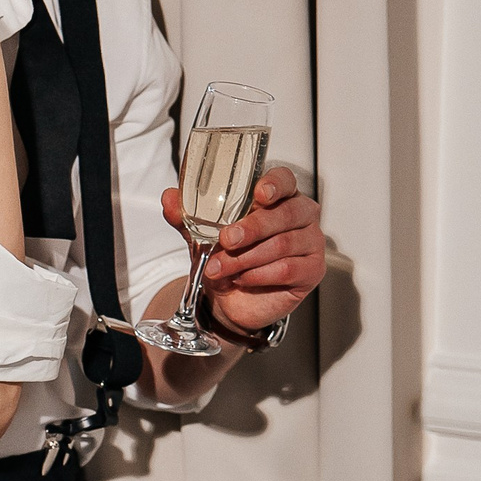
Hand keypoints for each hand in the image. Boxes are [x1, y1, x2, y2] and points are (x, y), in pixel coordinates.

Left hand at [159, 163, 324, 342]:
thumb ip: (187, 216)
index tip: (259, 194)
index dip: (274, 184)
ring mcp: (310, 241)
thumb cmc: (228, 257)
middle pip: (284, 213)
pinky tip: (243, 278)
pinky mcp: (312, 270)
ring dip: (246, 258)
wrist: (231, 300)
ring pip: (282, 244)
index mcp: (278, 196)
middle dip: (252, 228)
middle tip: (227, 240)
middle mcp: (300, 214)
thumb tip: (169, 198)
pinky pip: (288, 269)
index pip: (284, 180)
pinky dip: (259, 275)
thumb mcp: (203, 235)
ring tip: (221, 267)